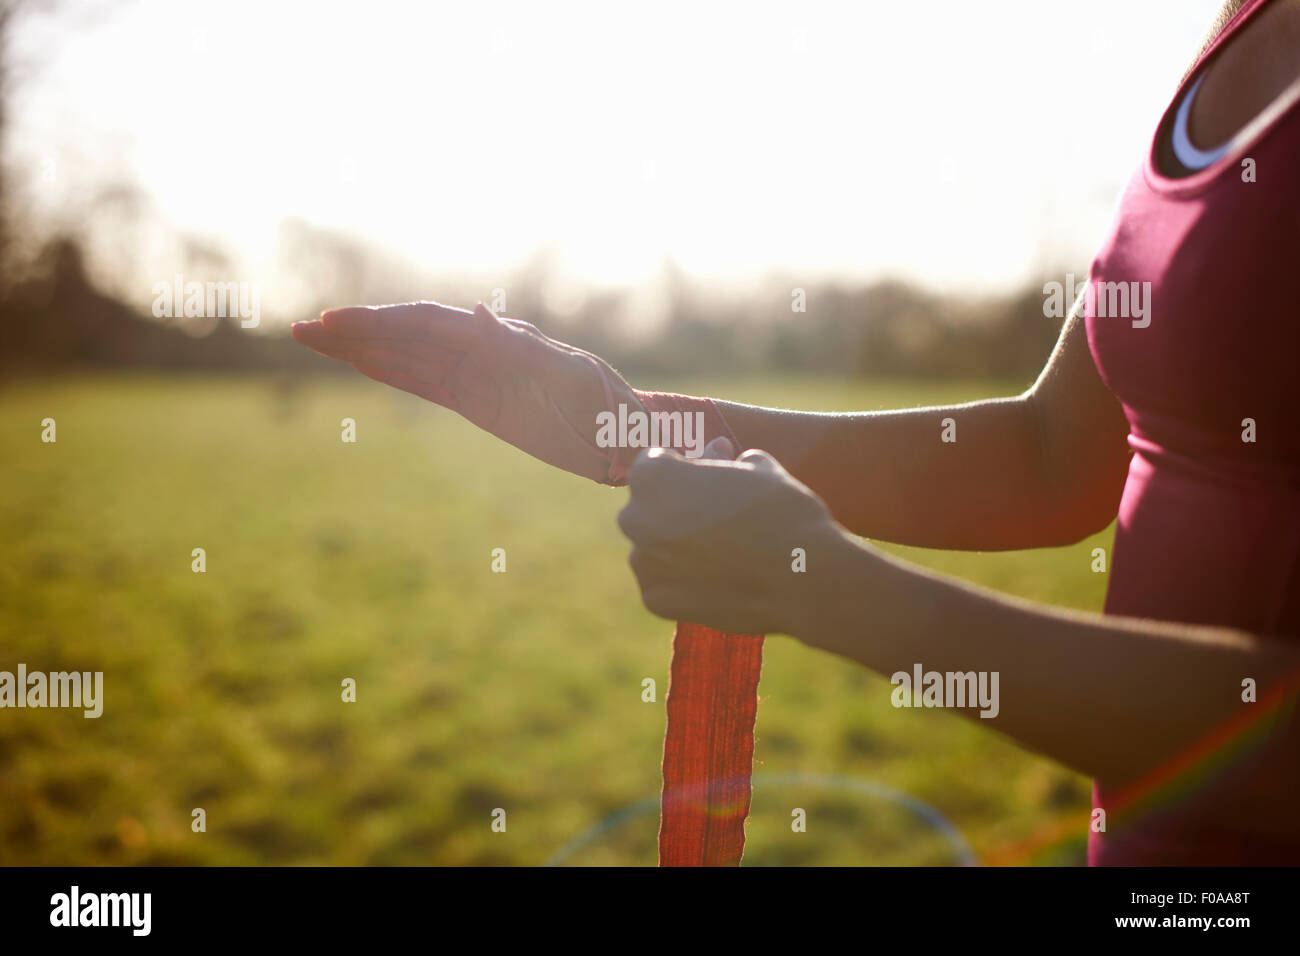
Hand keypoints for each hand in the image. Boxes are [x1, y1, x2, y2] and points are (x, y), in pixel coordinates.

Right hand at [291, 301, 645, 481]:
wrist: (624, 438)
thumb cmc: (605, 405)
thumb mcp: (570, 375)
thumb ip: (522, 351)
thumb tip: (479, 316)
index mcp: (497, 341)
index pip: (427, 325)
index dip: (381, 322)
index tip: (339, 323)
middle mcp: (479, 353)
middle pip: (406, 336)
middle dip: (356, 332)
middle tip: (304, 329)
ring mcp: (474, 378)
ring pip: (407, 358)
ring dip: (362, 349)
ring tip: (316, 340)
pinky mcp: (477, 403)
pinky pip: (424, 384)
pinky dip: (391, 373)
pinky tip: (363, 365)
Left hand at [617, 440, 844, 635]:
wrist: (799, 576)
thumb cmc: (781, 513)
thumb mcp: (757, 470)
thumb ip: (726, 460)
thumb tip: (718, 450)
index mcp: (652, 476)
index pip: (654, 464)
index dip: (682, 469)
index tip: (705, 480)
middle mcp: (635, 517)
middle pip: (648, 508)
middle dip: (674, 510)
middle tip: (715, 519)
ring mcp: (642, 562)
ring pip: (653, 549)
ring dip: (676, 548)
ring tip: (721, 553)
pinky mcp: (655, 601)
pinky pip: (663, 585)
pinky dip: (683, 583)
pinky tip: (716, 580)